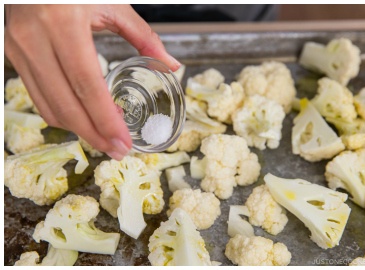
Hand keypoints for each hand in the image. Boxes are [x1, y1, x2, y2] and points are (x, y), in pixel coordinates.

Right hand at [5, 4, 180, 159]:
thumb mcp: (111, 4)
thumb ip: (143, 35)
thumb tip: (173, 65)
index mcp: (63, 24)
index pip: (86, 84)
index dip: (105, 118)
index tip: (124, 141)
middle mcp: (35, 38)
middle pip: (65, 103)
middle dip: (93, 134)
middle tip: (118, 151)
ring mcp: (18, 48)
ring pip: (47, 105)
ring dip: (77, 130)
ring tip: (105, 141)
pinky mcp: (11, 54)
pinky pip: (36, 95)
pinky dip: (60, 114)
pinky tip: (83, 121)